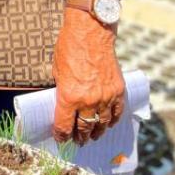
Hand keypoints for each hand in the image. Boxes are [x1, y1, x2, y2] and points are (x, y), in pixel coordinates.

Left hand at [52, 0, 124, 145]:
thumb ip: (61, 91)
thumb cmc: (68, 48)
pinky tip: (108, 124)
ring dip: (97, 131)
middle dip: (80, 136)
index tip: (61, 139)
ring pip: (102, 123)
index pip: (65, 125)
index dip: (62, 135)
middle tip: (78, 141)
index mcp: (69, 97)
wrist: (90, 33)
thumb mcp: (56, 71)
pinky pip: (117, 112)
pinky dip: (112, 120)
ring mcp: (106, 97)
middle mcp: (89, 101)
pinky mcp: (118, 90)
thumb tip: (62, 105)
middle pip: (84, 127)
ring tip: (93, 136)